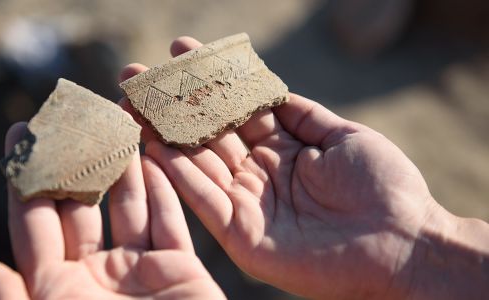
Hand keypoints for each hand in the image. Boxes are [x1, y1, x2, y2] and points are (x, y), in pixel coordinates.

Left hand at [0, 120, 223, 298]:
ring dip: (122, 166)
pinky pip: (170, 223)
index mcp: (57, 291)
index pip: (34, 224)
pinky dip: (164, 191)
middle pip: (81, 206)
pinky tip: (154, 157)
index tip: (19, 133)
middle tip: (70, 116)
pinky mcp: (180, 270)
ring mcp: (139, 271)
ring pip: (128, 206)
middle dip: (75, 160)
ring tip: (114, 123)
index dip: (24, 178)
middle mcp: (96, 275)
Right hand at [119, 37, 450, 298]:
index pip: (234, 109)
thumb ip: (301, 115)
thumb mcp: (342, 137)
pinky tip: (152, 145)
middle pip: (206, 134)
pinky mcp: (241, 234)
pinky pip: (203, 198)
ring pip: (196, 163)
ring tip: (131, 104)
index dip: (208, 81)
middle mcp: (258, 174)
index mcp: (283, 149)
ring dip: (161, 134)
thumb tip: (271, 89)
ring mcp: (247, 203)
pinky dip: (177, 173)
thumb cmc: (383, 186)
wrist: (402, 243)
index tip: (179, 50)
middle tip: (134, 76)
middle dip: (170, 104)